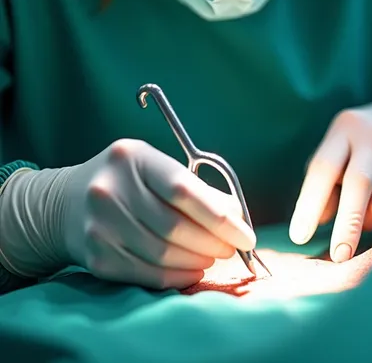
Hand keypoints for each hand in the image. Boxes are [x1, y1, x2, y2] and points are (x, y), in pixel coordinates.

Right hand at [60, 139, 254, 289]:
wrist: (66, 203)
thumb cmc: (124, 180)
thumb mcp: (153, 167)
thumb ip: (194, 186)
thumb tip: (235, 214)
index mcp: (132, 157)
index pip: (183, 190)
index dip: (219, 216)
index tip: (245, 233)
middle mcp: (111, 189)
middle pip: (175, 226)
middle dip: (214, 241)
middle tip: (233, 247)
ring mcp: (100, 225)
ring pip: (164, 253)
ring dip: (198, 260)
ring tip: (214, 256)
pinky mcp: (96, 256)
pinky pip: (147, 273)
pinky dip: (178, 276)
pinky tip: (193, 270)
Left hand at [289, 101, 371, 261]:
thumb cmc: (362, 144)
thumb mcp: (338, 150)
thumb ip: (324, 183)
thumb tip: (319, 221)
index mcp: (346, 129)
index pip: (324, 169)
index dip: (309, 205)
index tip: (299, 237)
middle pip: (359, 186)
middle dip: (347, 226)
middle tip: (338, 256)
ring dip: (370, 222)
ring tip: (367, 208)